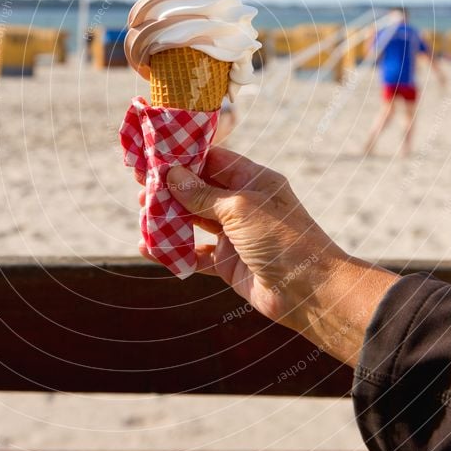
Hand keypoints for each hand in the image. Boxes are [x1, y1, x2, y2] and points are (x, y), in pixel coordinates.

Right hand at [139, 148, 344, 333]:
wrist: (309, 292)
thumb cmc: (283, 239)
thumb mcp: (240, 208)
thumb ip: (203, 194)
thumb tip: (173, 175)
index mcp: (254, 180)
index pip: (214, 161)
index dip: (185, 159)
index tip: (155, 158)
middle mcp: (243, 204)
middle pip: (199, 190)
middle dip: (171, 189)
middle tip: (141, 188)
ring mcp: (234, 234)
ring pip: (194, 221)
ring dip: (169, 218)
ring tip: (144, 215)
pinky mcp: (227, 262)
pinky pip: (195, 254)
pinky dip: (174, 252)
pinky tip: (151, 248)